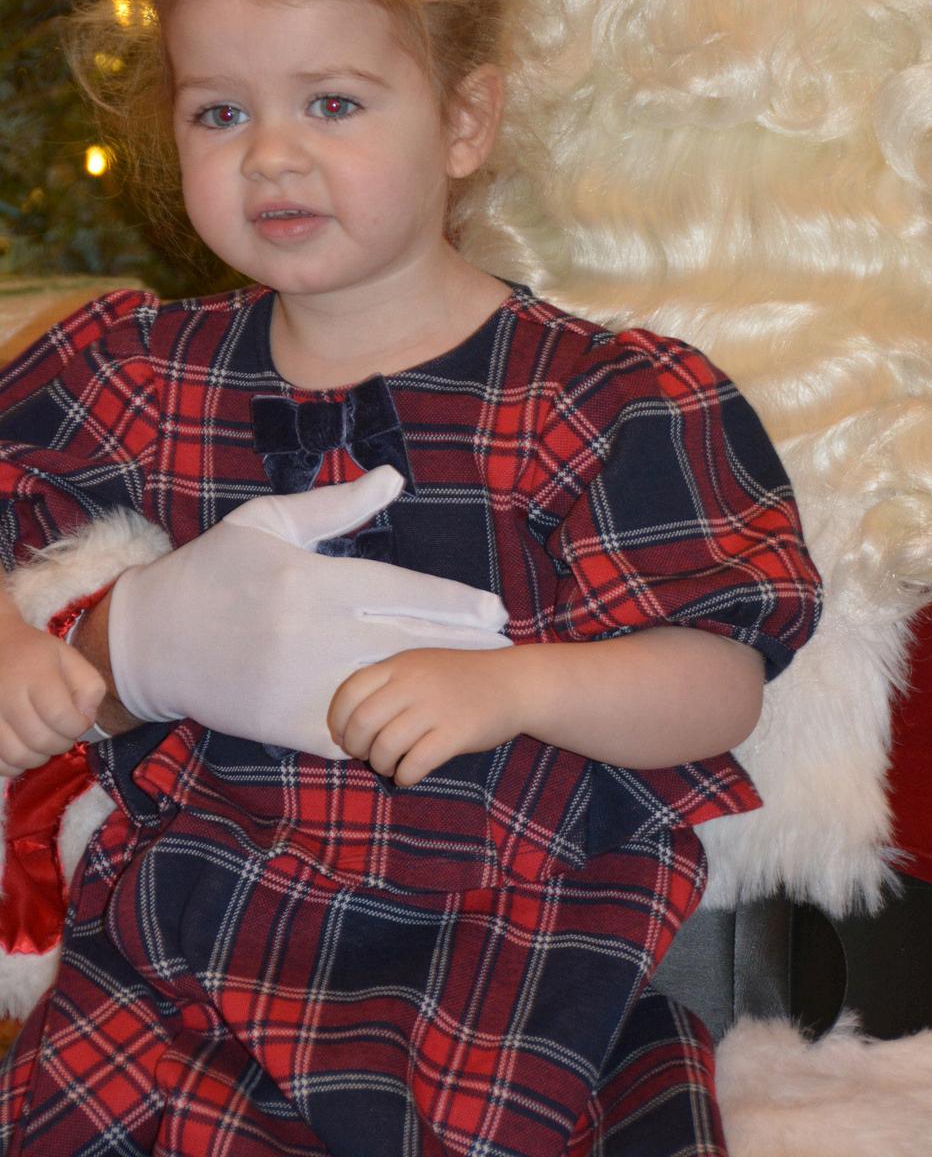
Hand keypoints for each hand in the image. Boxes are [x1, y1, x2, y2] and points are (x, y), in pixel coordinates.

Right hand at [0, 605, 104, 775]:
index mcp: (34, 674)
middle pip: (41, 740)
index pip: (61, 716)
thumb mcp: (69, 657)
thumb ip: (89, 686)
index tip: (78, 721)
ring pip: (18, 757)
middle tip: (62, 733)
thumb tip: (86, 719)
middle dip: (61, 744)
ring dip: (39, 757)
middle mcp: (6, 695)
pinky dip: (14, 765)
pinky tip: (22, 748)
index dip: (77, 727)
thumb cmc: (34, 654)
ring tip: (43, 740)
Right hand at [107, 466, 510, 757]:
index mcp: (312, 582)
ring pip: (386, 688)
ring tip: (471, 683)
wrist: (151, 640)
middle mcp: (311, 636)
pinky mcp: (285, 725)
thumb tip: (394, 478)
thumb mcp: (268, 521)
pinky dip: (384, 725)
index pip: (401, 594)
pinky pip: (350, 729)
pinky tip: (420, 721)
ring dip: (430, 686)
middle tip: (502, 645)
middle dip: (460, 645)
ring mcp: (299, 685)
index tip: (494, 610)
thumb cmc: (213, 569)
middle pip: (406, 642)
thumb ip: (336, 505)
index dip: (453, 605)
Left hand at [328, 646, 524, 786]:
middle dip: (356, 746)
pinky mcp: (455, 734)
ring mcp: (435, 708)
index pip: (351, 691)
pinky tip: (409, 774)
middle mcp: (414, 683)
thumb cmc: (460, 679)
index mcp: (401, 665)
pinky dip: (404, 776)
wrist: (513, 684)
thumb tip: (349, 724)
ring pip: (385, 747)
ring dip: (380, 764)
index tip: (341, 736)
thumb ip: (389, 685)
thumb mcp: (421, 666)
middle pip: (363, 722)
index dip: (337, 719)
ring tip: (390, 765)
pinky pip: (415, 764)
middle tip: (365, 754)